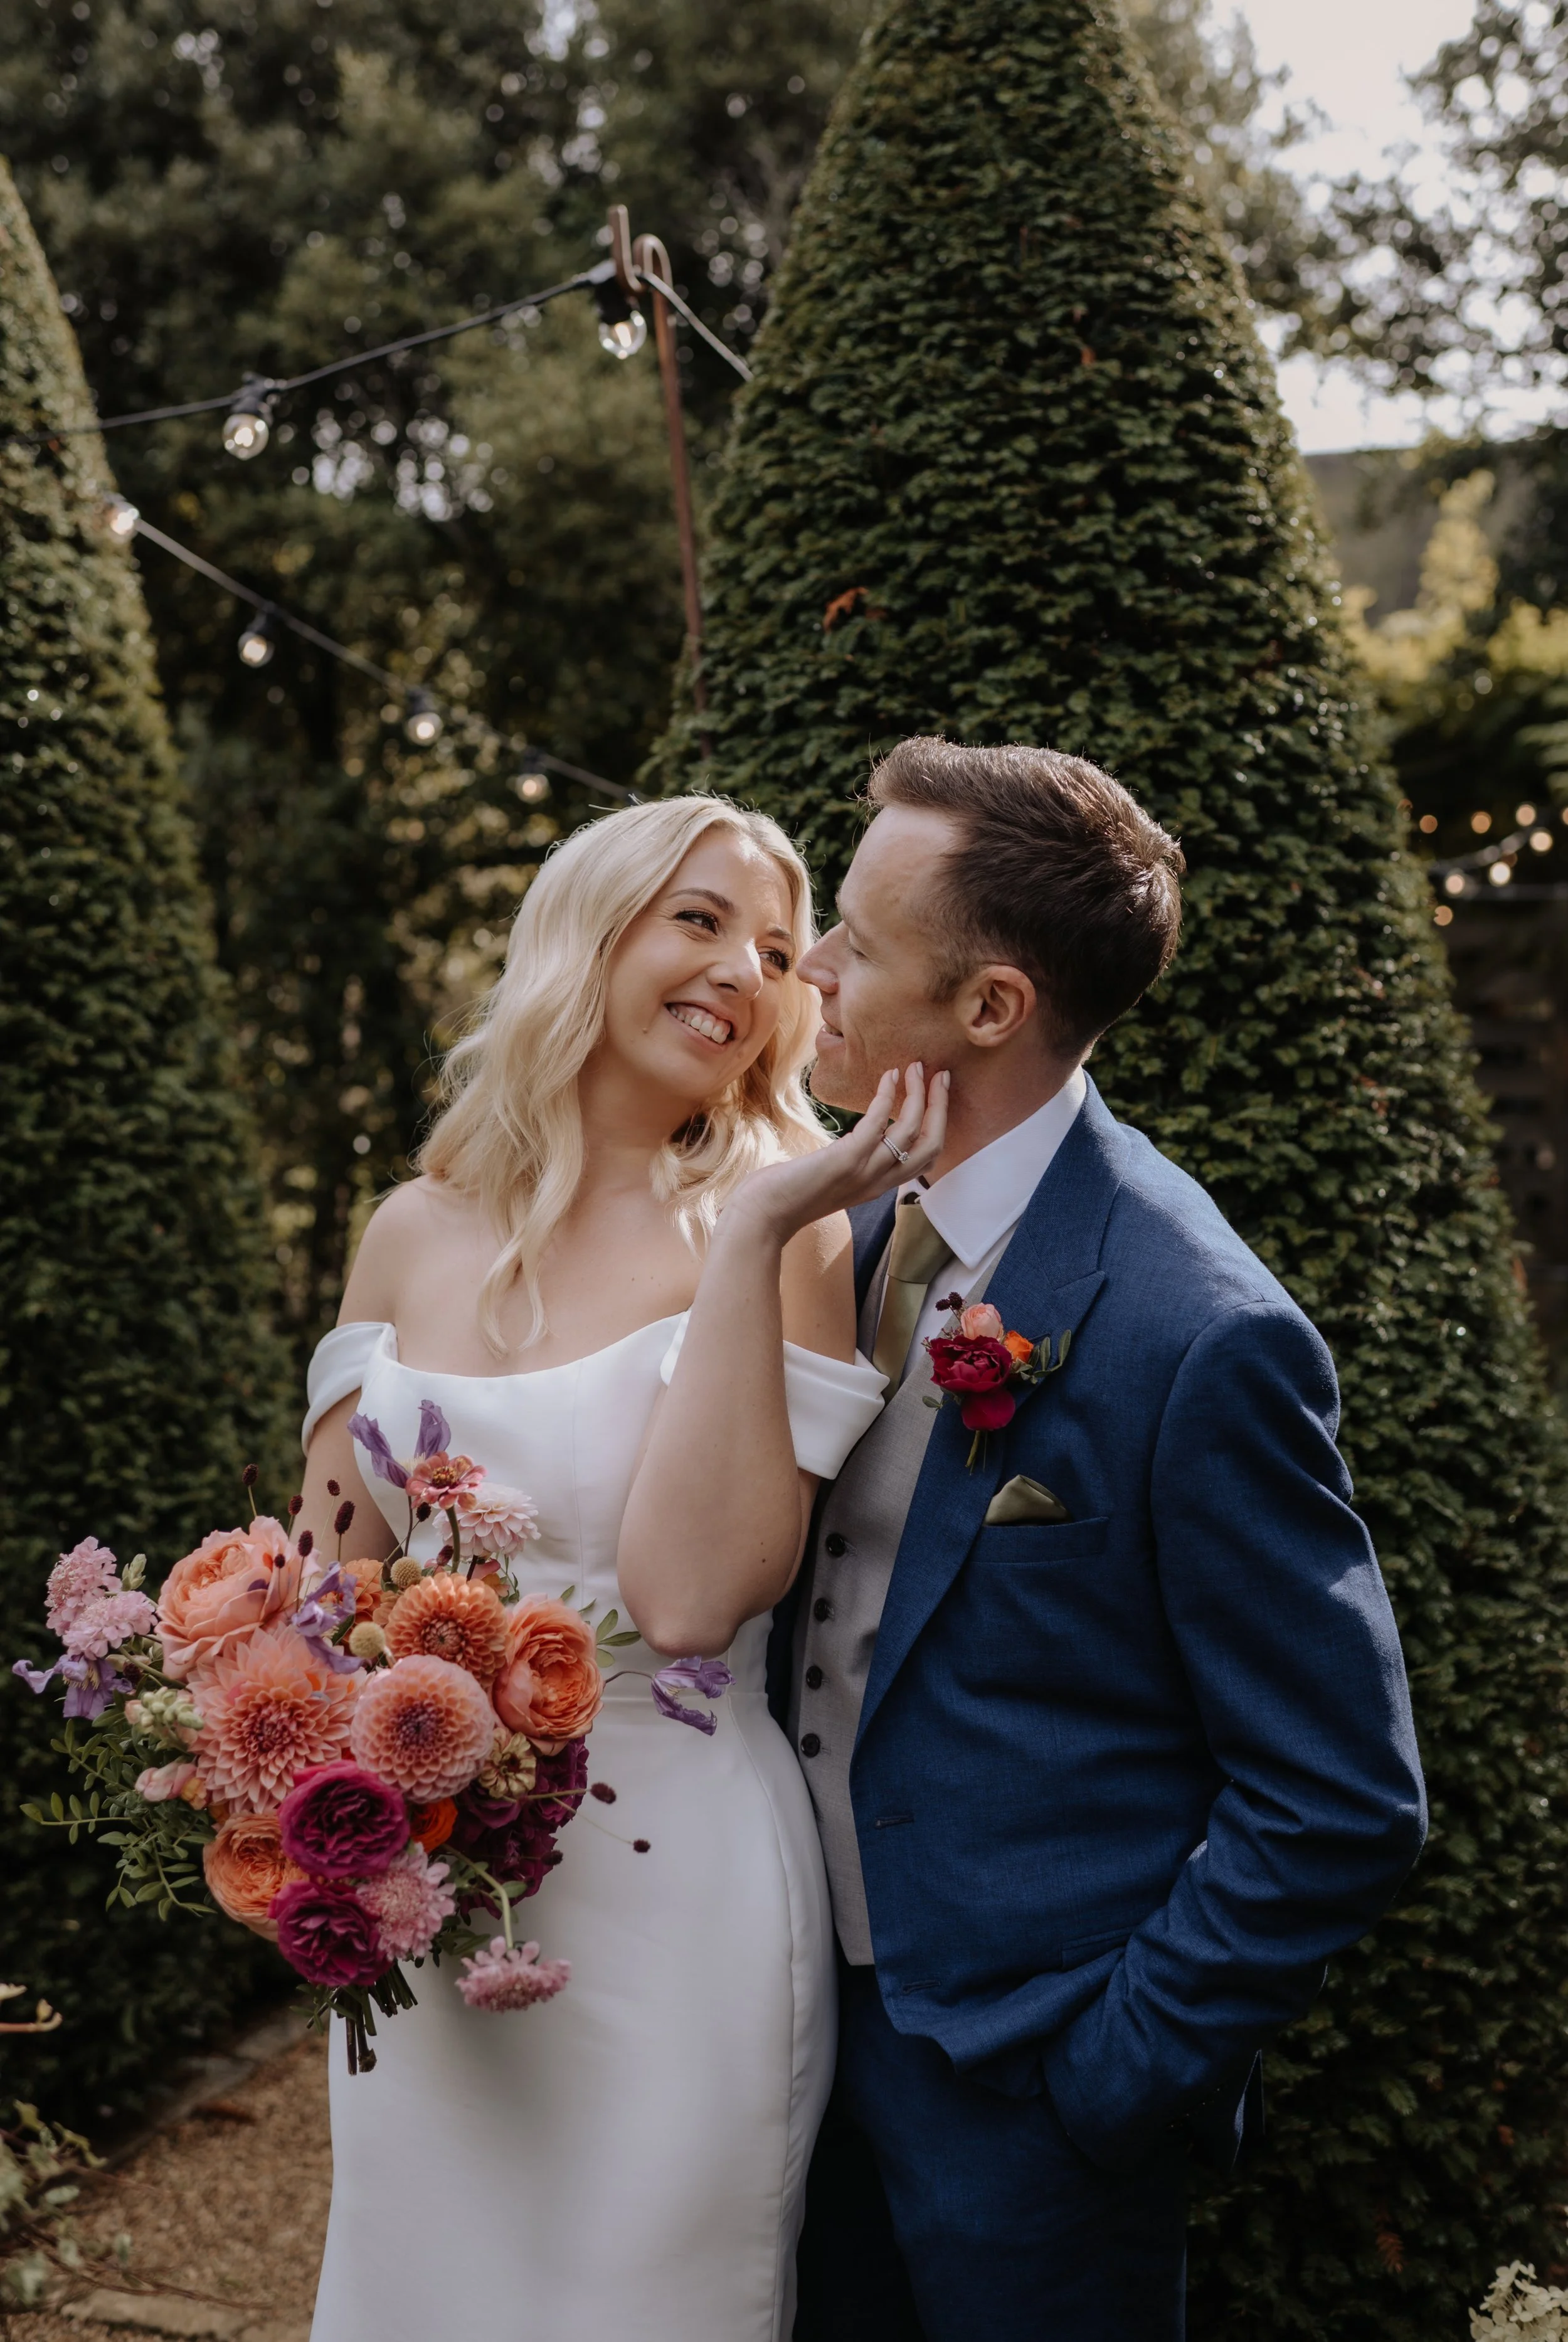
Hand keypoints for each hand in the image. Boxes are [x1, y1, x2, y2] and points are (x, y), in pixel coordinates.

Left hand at [729, 1065, 949, 1246]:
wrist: (761, 1217)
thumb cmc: (785, 1196)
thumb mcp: (829, 1177)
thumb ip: (847, 1160)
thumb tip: (855, 1138)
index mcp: (877, 1185)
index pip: (925, 1158)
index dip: (937, 1124)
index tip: (935, 1094)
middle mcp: (879, 1181)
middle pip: (931, 1145)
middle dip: (940, 1107)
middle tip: (939, 1075)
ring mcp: (865, 1172)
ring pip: (913, 1132)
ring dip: (919, 1095)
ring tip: (914, 1067)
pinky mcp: (846, 1160)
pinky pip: (879, 1123)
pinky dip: (887, 1096)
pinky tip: (888, 1076)